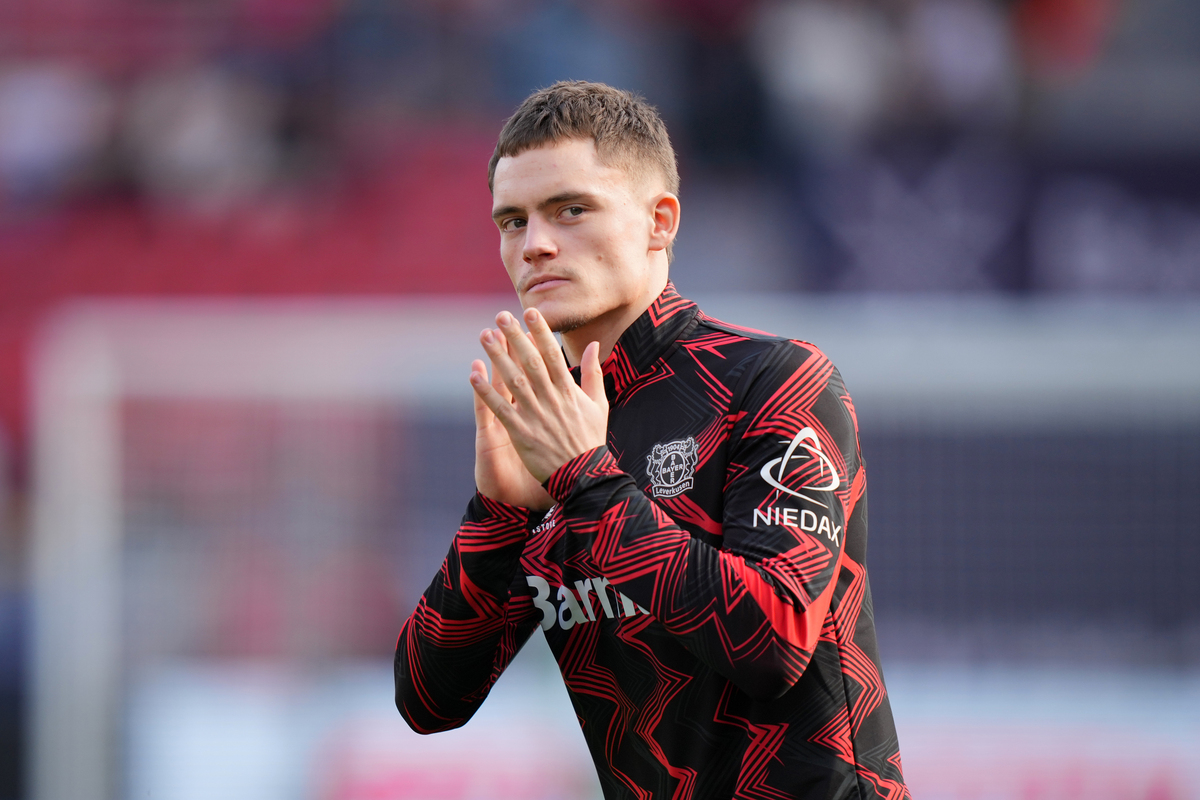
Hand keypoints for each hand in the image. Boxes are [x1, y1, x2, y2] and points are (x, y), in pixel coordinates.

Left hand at [470, 308, 607, 485]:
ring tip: (484, 336)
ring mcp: (535, 416)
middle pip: (530, 363)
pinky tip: (473, 376)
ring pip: (513, 381)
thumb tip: (593, 345)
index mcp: (569, 392)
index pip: (552, 355)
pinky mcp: (521, 433)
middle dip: (515, 337)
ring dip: (497, 358)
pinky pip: (500, 410)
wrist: (584, 476)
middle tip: (500, 316)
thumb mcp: (599, 405)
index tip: (530, 312)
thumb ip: (594, 373)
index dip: (540, 332)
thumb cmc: (590, 440)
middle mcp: (551, 400)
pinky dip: (486, 393)